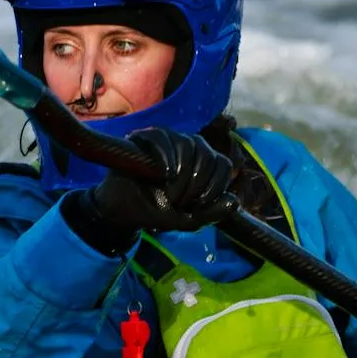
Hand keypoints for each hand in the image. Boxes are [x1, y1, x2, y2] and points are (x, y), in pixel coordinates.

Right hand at [63, 128, 235, 252]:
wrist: (122, 213)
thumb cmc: (156, 213)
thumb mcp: (188, 220)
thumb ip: (212, 213)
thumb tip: (234, 200)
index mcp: (202, 165)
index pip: (223, 164)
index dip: (216, 185)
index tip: (200, 204)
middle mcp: (188, 148)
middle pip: (207, 155)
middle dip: (197, 184)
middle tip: (180, 203)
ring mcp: (167, 140)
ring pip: (188, 144)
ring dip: (183, 175)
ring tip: (170, 195)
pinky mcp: (144, 137)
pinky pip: (163, 137)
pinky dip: (167, 156)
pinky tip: (165, 174)